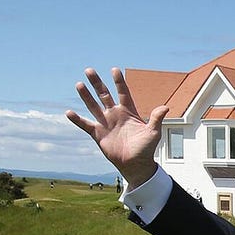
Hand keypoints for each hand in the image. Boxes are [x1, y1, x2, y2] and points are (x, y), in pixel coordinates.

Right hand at [65, 66, 166, 186]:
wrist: (136, 165)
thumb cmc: (146, 149)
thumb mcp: (153, 132)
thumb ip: (156, 119)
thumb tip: (165, 107)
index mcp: (128, 112)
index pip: (123, 93)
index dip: (118, 82)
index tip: (114, 70)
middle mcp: (115, 115)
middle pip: (104, 95)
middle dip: (97, 83)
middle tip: (89, 70)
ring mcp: (106, 123)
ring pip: (93, 106)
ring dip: (86, 96)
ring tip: (79, 84)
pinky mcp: (98, 134)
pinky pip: (85, 125)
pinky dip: (77, 120)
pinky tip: (69, 112)